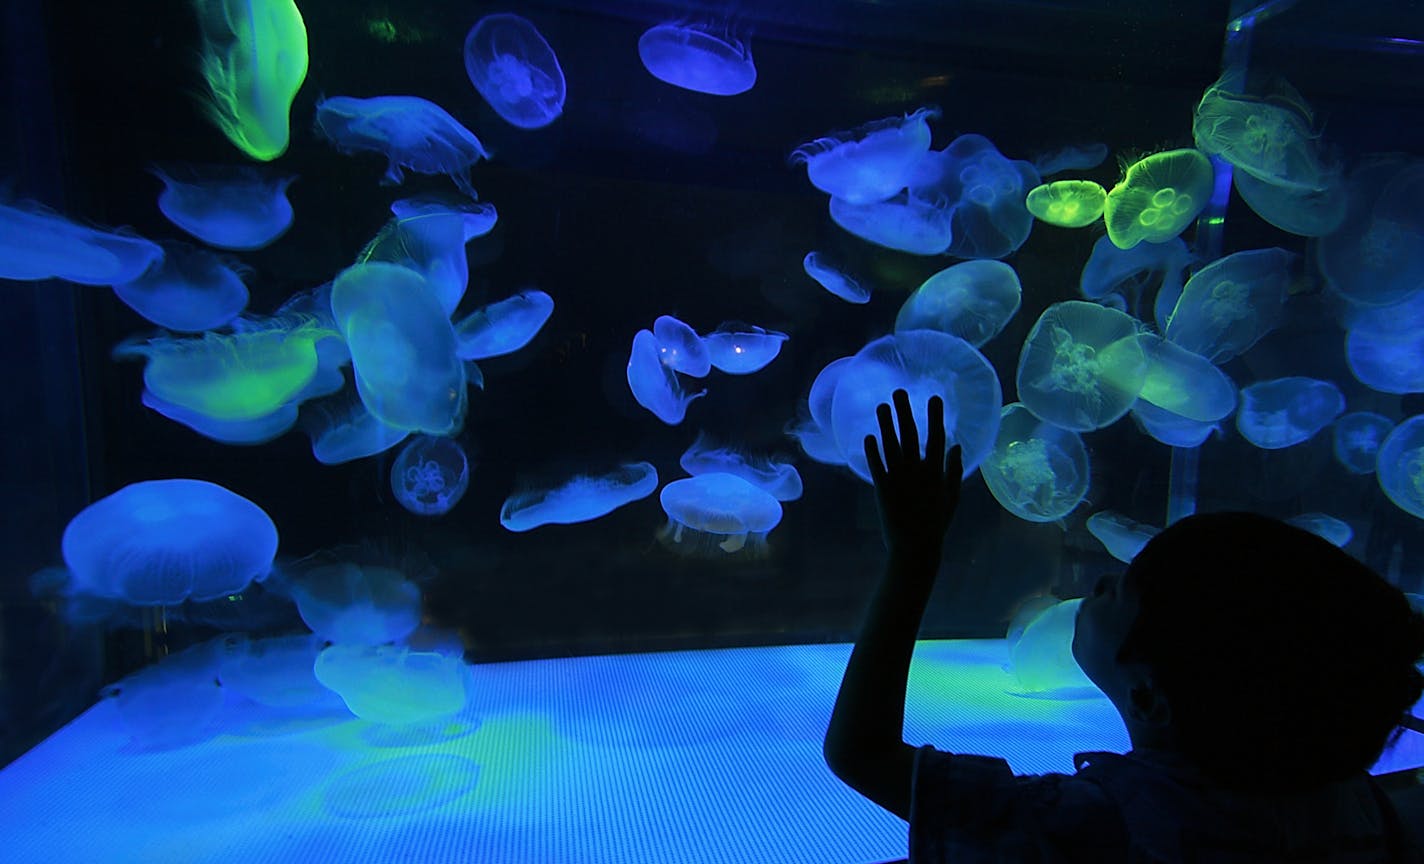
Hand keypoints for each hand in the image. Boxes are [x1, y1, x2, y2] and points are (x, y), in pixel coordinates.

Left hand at [863, 388, 962, 558]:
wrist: (915, 547)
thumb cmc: (936, 523)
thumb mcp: (951, 496)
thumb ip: (953, 470)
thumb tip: (956, 445)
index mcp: (935, 472)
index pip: (936, 437)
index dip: (935, 416)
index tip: (933, 397)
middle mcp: (916, 471)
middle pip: (910, 435)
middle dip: (904, 411)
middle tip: (899, 391)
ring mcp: (898, 478)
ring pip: (890, 446)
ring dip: (885, 425)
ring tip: (881, 406)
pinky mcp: (882, 488)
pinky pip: (876, 464)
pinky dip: (872, 450)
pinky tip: (868, 435)